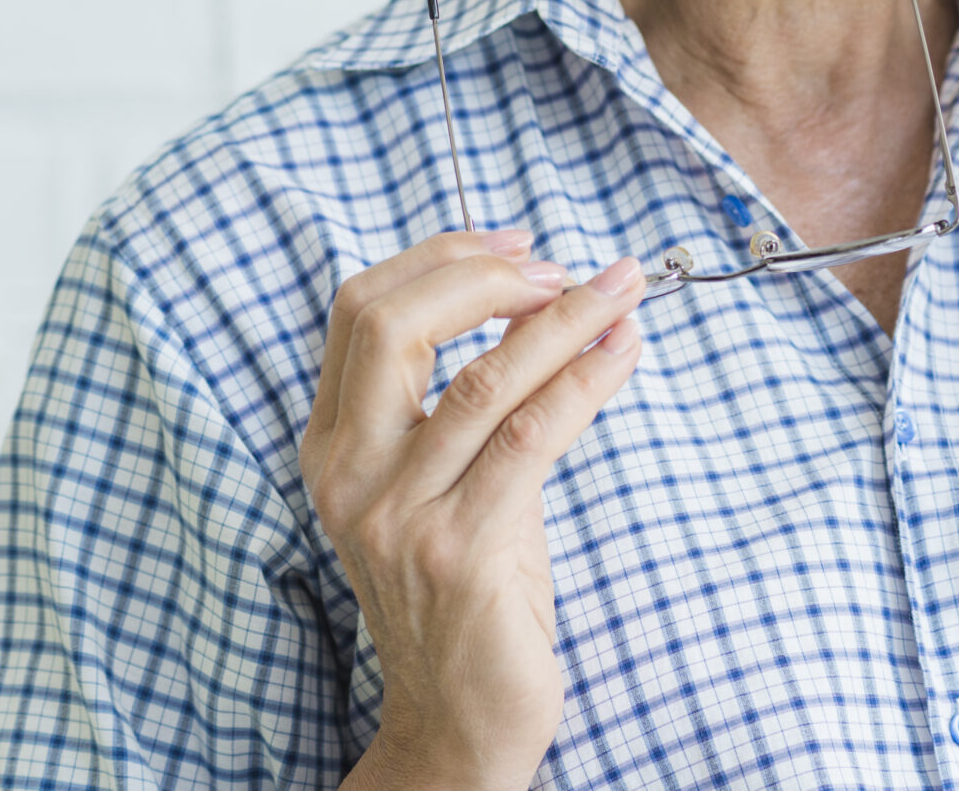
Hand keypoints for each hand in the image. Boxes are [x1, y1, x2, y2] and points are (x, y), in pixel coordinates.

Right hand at [301, 229, 643, 790]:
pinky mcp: (458, 552)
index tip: (519, 242)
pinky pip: (529, 436)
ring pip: (481, 377)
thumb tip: (543, 300)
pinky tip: (623, 353)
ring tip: (625, 290)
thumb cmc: (470, 588)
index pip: (360, 312)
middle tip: (568, 269)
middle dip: (487, 275)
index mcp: (333, 447)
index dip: (442, 259)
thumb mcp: (449, 480)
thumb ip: (468, 399)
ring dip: (566, 320)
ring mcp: (397, 516)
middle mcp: (348, 476)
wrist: (459, 716)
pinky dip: (586, 380)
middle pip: (391, 324)